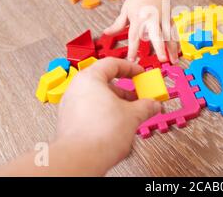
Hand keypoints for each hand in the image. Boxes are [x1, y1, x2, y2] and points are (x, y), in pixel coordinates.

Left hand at [56, 57, 160, 172]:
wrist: (80, 159)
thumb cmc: (99, 134)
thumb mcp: (133, 115)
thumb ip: (146, 106)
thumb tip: (153, 104)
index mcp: (90, 78)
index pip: (112, 63)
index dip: (130, 68)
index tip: (140, 73)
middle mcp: (76, 89)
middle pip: (104, 81)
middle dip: (125, 89)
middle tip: (139, 96)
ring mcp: (71, 105)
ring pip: (97, 97)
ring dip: (116, 103)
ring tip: (130, 113)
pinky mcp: (69, 122)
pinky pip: (90, 110)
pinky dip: (105, 113)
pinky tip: (117, 125)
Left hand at [104, 0, 178, 63]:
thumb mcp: (125, 11)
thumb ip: (117, 24)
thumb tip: (106, 33)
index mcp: (138, 18)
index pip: (134, 36)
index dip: (133, 49)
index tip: (132, 60)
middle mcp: (152, 18)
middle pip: (156, 35)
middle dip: (160, 48)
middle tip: (162, 59)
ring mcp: (163, 18)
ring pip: (169, 35)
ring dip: (172, 48)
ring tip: (174, 61)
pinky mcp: (169, 17)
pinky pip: (174, 31)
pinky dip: (177, 41)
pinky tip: (178, 51)